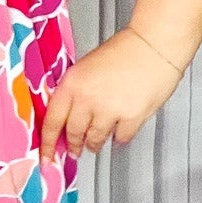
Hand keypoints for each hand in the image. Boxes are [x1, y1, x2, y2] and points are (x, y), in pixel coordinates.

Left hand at [39, 27, 184, 162]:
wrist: (154, 44)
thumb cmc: (124, 51)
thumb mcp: (87, 68)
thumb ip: (75, 92)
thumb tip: (68, 116)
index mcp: (72, 84)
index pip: (52, 121)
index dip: (48, 144)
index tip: (47, 158)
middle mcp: (87, 99)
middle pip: (74, 133)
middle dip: (74, 145)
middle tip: (75, 150)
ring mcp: (109, 110)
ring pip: (95, 139)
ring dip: (95, 143)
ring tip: (95, 142)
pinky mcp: (131, 117)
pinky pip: (120, 138)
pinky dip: (119, 136)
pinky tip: (120, 130)